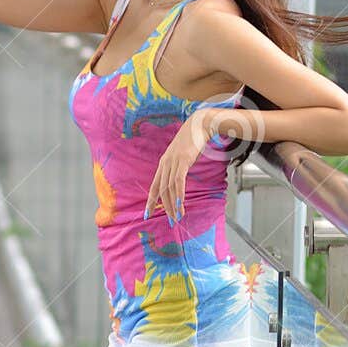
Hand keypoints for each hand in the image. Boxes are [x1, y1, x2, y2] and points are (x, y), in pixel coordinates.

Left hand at [143, 111, 212, 225]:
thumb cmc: (193, 142)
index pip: (154, 186)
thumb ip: (179, 168)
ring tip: (177, 217)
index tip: (147, 214)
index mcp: (163, 164)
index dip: (150, 201)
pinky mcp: (183, 160)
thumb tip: (179, 182)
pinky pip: (179, 181)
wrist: (200, 125)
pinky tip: (180, 204)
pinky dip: (179, 194)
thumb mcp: (182, 157)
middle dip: (165, 208)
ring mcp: (173, 162)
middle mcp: (165, 164)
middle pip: (161, 190)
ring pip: (170, 188)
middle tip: (170, 221)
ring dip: (173, 205)